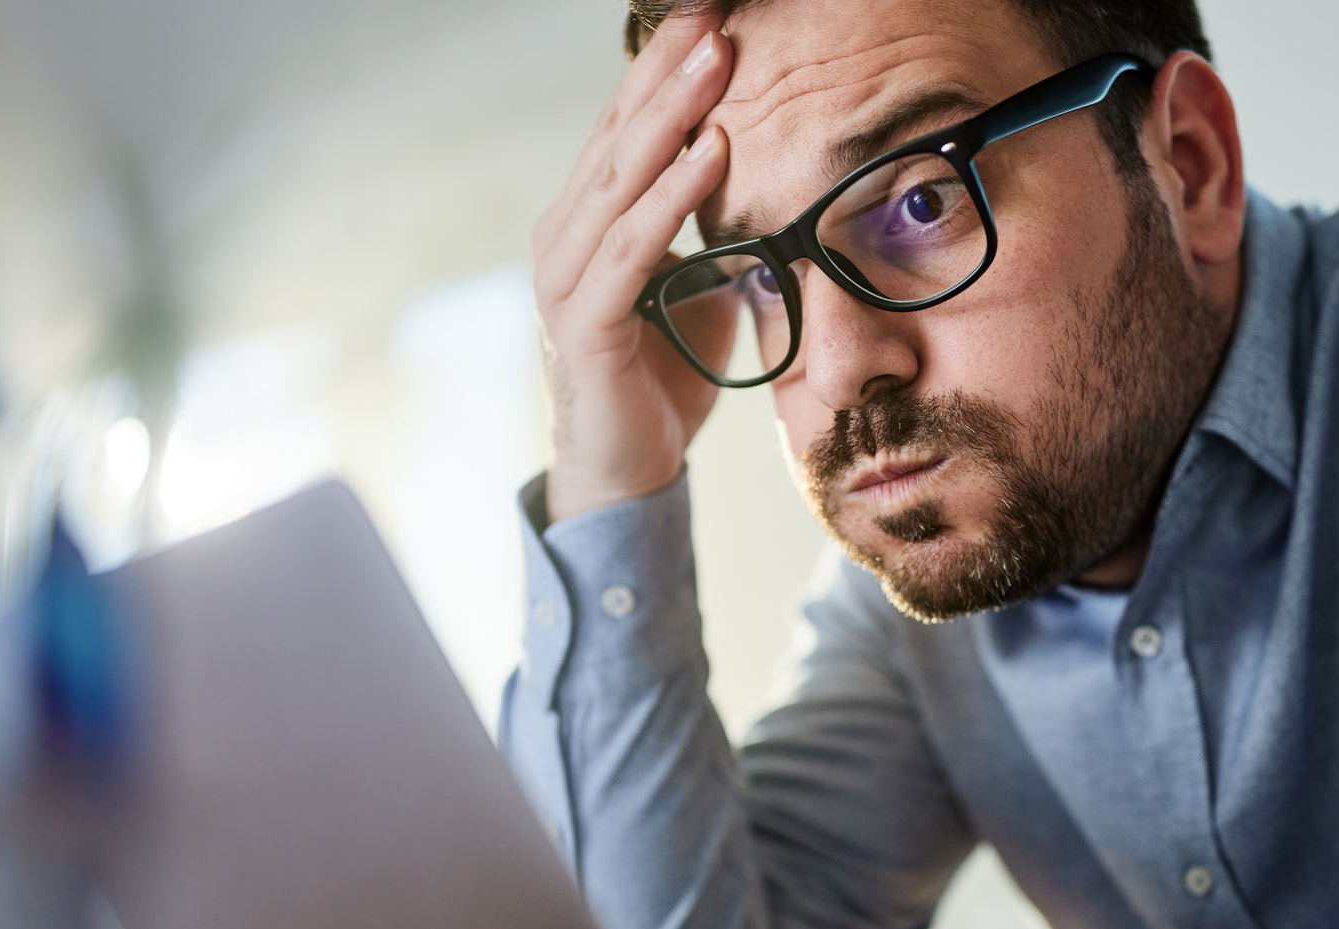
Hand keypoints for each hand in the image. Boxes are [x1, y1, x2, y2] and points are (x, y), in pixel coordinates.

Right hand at [532, 14, 732, 521]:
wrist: (624, 473)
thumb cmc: (658, 383)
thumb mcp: (698, 295)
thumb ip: (718, 245)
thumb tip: (772, 209)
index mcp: (588, 223)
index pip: (627, 129)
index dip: (665, 72)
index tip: (710, 17)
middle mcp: (566, 237)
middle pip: (620, 135)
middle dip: (670, 73)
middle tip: (712, 14)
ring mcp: (568, 278)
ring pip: (623, 179)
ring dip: (673, 117)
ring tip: (717, 61)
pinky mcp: (586, 322)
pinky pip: (633, 246)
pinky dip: (673, 197)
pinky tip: (713, 153)